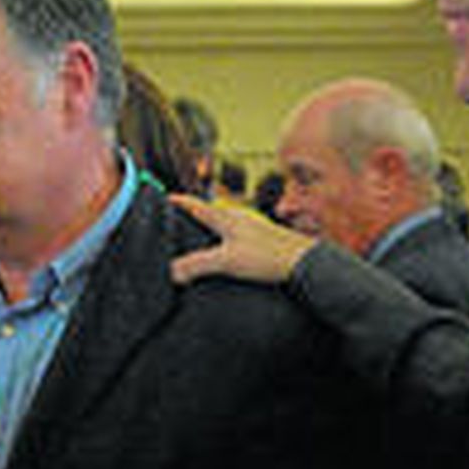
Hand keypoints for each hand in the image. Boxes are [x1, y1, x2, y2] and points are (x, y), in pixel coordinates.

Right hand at [169, 194, 316, 285]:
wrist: (305, 263)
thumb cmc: (268, 256)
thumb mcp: (227, 261)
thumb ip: (197, 264)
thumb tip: (171, 271)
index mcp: (226, 217)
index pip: (196, 205)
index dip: (179, 202)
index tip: (164, 197)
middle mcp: (238, 218)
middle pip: (208, 212)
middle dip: (191, 215)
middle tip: (175, 221)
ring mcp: (251, 228)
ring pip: (222, 225)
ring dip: (208, 230)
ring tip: (196, 241)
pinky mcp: (261, 240)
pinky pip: (234, 237)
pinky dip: (222, 242)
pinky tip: (224, 256)